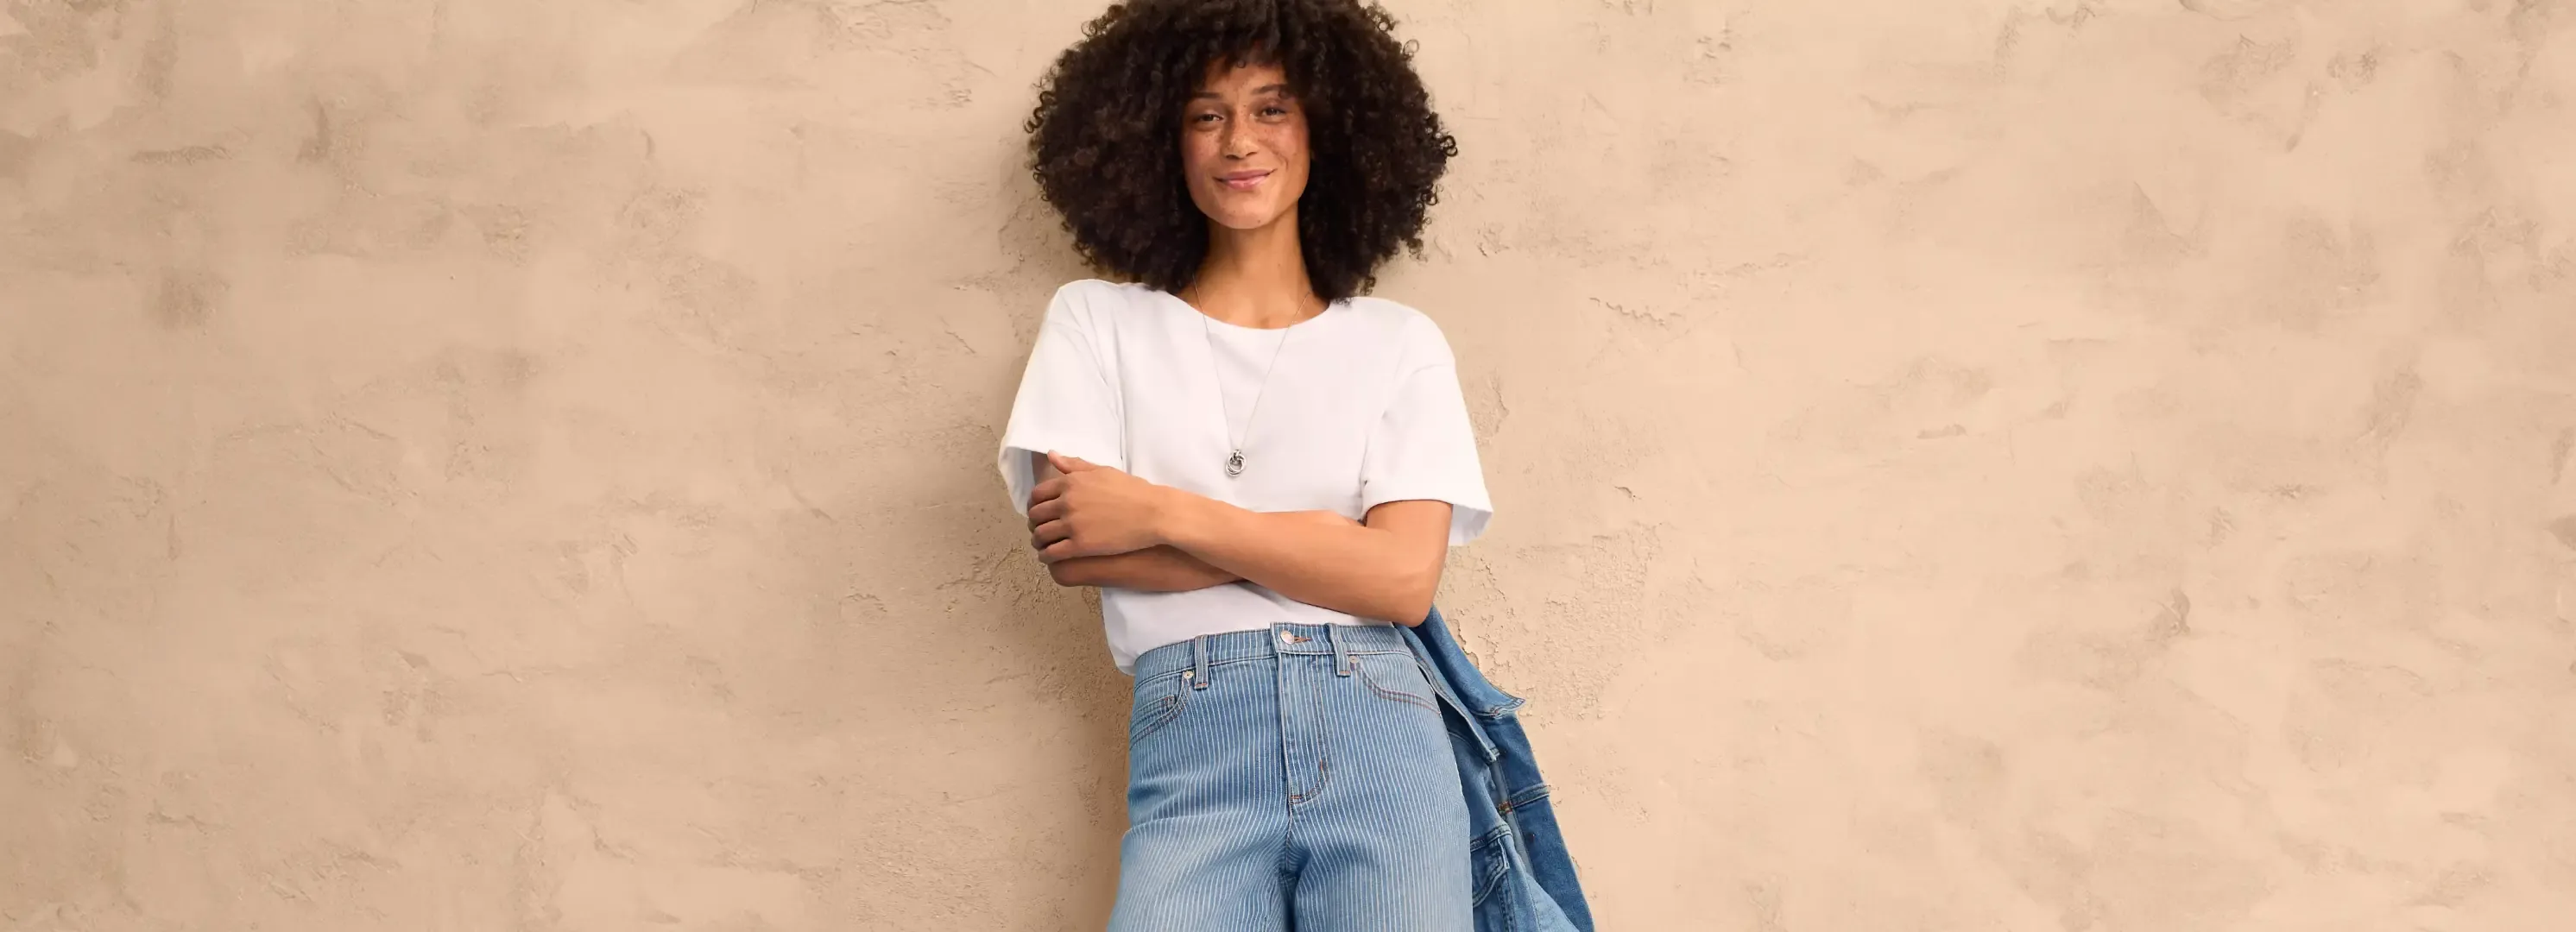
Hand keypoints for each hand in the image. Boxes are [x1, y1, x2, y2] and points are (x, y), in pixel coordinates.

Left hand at [1027, 452, 1171, 561]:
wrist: (1154, 513)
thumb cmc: (1132, 490)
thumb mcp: (1102, 471)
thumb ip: (1074, 465)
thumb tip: (1051, 454)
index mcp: (1070, 482)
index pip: (1037, 495)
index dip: (1035, 505)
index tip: (1041, 513)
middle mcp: (1066, 502)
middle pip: (1036, 515)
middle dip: (1035, 524)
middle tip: (1041, 530)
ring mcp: (1072, 524)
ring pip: (1040, 535)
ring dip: (1038, 542)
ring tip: (1043, 546)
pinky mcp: (1080, 545)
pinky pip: (1051, 553)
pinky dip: (1046, 556)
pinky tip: (1050, 558)